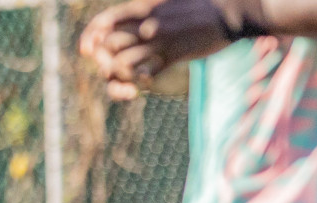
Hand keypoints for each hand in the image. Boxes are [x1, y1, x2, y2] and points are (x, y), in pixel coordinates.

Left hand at [80, 0, 231, 99]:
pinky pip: (144, 74)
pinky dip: (138, 80)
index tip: (84, 49)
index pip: (105, 21)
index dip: (90, 35)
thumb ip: (145, 11)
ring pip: (121, 63)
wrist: (233, 11)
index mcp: (144, 6)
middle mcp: (148, 23)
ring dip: (118, 74)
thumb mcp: (167, 1)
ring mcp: (159, 41)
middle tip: (108, 66)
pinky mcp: (172, 56)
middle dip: (103, 59)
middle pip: (108, 46)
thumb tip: (127, 27)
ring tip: (126, 77)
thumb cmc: (200, 6)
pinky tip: (143, 81)